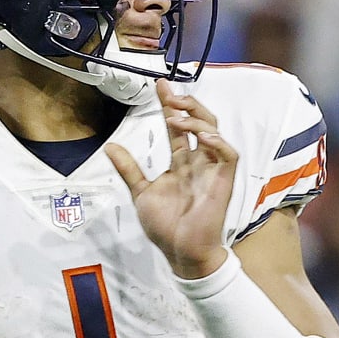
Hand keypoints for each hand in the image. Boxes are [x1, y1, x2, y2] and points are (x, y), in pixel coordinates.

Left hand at [106, 80, 237, 279]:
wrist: (181, 252)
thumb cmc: (166, 226)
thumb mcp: (141, 192)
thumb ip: (129, 169)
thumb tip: (110, 146)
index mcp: (182, 161)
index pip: (178, 126)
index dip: (170, 105)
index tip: (159, 85)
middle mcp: (199, 161)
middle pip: (200, 120)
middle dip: (186, 103)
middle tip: (169, 93)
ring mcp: (213, 169)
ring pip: (214, 130)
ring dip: (196, 118)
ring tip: (176, 115)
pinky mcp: (223, 181)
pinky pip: (228, 154)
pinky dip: (217, 142)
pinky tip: (200, 136)